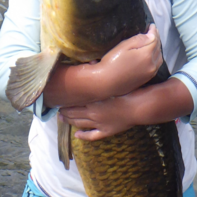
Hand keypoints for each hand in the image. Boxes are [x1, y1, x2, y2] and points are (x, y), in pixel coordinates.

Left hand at [59, 77, 193, 139]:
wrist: (139, 107)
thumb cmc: (127, 91)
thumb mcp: (112, 79)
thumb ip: (99, 70)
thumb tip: (92, 61)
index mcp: (92, 100)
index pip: (74, 100)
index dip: (65, 100)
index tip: (59, 97)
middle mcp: (92, 113)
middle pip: (74, 113)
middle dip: (65, 111)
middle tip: (57, 109)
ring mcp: (99, 123)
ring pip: (80, 123)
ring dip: (70, 121)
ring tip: (62, 118)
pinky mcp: (106, 131)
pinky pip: (92, 135)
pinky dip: (83, 136)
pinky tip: (76, 135)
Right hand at [98, 25, 162, 98]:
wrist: (105, 83)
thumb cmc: (111, 62)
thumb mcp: (123, 46)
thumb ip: (139, 39)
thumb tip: (151, 35)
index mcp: (147, 55)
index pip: (155, 39)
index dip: (153, 31)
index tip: (151, 25)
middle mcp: (152, 65)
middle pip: (158, 48)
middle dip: (156, 39)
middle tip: (152, 32)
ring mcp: (150, 73)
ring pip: (159, 58)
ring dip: (157, 49)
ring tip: (152, 43)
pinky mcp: (146, 79)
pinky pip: (156, 66)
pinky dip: (156, 59)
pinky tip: (150, 56)